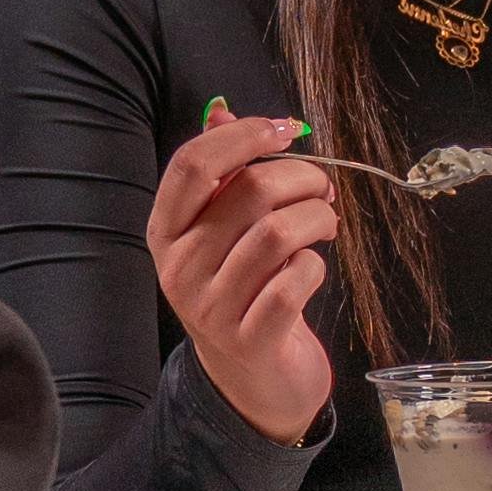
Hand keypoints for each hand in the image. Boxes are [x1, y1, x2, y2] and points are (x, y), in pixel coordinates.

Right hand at [150, 92, 341, 437]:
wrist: (248, 379)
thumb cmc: (240, 289)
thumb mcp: (220, 231)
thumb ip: (222, 174)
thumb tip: (223, 111)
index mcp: (165, 231)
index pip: (192, 165)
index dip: (243, 135)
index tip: (285, 129)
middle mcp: (179, 267)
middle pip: (250, 191)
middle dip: (303, 178)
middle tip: (322, 190)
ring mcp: (211, 306)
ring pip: (279, 232)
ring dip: (318, 217)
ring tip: (325, 224)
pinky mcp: (250, 338)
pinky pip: (296, 279)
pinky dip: (315, 264)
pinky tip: (309, 269)